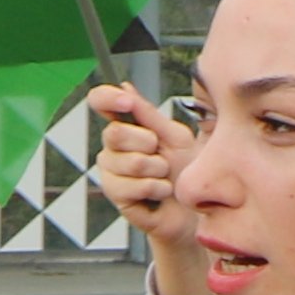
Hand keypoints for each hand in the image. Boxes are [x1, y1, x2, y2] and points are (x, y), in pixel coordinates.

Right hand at [89, 84, 208, 294]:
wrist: (194, 209)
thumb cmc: (185, 169)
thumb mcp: (174, 137)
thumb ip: (149, 115)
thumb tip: (124, 86)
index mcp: (126, 125)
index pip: (100, 101)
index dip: (107, 97)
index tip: (126, 102)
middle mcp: (112, 146)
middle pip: (115, 133)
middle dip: (148, 143)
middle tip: (161, 154)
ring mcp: (111, 171)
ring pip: (129, 162)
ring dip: (158, 170)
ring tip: (164, 176)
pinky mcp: (116, 196)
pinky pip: (134, 186)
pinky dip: (157, 188)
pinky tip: (161, 193)